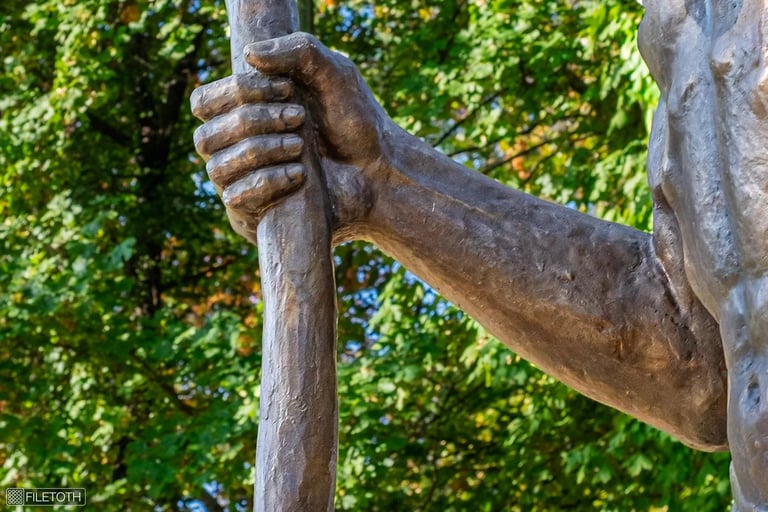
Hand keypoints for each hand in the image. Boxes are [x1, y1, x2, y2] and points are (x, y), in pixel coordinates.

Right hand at [191, 32, 392, 242]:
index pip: (204, 102)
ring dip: (259, 151)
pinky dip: (266, 182)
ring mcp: (244, 183)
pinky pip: (235, 199)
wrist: (380, 173)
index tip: (286, 90)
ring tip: (300, 147)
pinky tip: (299, 175)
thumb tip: (249, 55)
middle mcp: (236, 148)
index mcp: (244, 112)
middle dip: (251, 122)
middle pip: (206, 136)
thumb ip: (296, 52)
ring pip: (216, 167)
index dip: (236, 92)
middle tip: (299, 118)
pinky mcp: (257, 215)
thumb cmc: (355, 124)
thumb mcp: (333, 74)